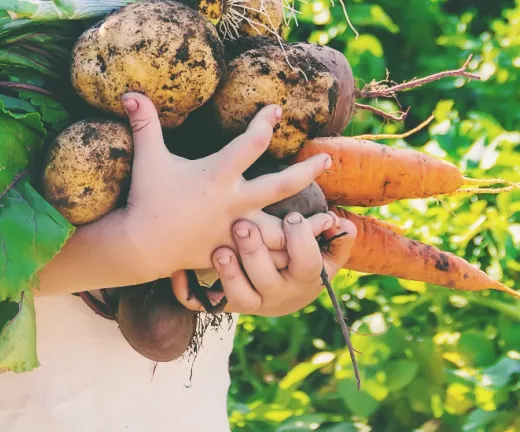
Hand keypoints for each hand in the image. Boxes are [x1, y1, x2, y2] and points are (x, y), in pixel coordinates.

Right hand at [112, 92, 331, 281]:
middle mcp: (233, 202)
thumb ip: (144, 124)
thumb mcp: (148, 158)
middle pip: (281, 185)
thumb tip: (130, 92)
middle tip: (327, 158)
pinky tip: (305, 252)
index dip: (265, 122)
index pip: (251, 143)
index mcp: (217, 175)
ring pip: (282, 228)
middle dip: (307, 170)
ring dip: (308, 224)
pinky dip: (287, 255)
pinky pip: (267, 256)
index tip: (277, 110)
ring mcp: (236, 230)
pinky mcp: (234, 252)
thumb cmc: (146, 198)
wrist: (141, 246)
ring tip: (332, 219)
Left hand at [171, 212, 357, 316]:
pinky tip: (176, 272)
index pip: (307, 264)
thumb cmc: (298, 260)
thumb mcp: (323, 253)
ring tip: (219, 250)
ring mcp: (247, 301)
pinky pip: (199, 304)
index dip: (301, 241)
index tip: (291, 216)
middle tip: (243, 226)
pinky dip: (187, 290)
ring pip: (238, 296)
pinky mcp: (221, 304)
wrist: (277, 294)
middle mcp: (275, 293)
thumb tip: (342, 224)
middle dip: (256, 254)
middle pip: (267, 280)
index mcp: (302, 278)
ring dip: (228, 274)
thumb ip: (336, 239)